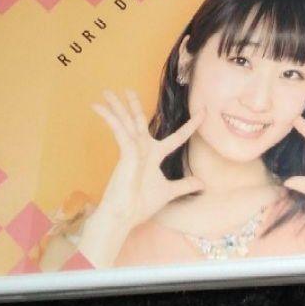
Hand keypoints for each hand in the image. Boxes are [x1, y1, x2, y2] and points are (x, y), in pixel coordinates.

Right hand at [92, 89, 205, 232]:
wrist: (125, 215)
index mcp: (155, 155)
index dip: (192, 124)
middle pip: (139, 121)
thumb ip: (184, 184)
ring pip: (126, 121)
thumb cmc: (142, 204)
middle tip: (128, 89)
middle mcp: (143, 149)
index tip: (204, 111)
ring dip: (117, 107)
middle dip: (133, 105)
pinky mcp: (125, 152)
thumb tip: (202, 183)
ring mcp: (133, 149)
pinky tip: (100, 108)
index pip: (177, 136)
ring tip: (107, 92)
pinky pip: (119, 131)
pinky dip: (111, 118)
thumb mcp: (169, 191)